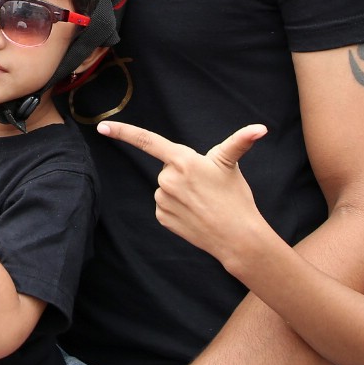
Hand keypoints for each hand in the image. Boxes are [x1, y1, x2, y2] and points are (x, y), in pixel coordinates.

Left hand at [98, 121, 272, 266]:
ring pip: (166, 188)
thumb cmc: (236, 198)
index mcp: (183, 160)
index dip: (123, 132)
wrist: (237, 237)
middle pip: (168, 169)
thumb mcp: (232, 165)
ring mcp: (163, 200)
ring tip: (203, 202)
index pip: (148, 141)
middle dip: (182, 174)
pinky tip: (194, 214)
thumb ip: (239, 142)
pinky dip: (177, 208)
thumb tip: (261, 129)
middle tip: (206, 187)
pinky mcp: (162, 218)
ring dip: (180, 192)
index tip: (102, 127)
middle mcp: (168, 179)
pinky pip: (165, 206)